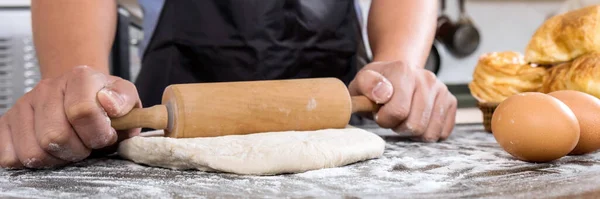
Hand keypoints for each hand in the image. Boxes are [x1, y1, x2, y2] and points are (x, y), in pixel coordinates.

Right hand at [0, 66, 140, 168]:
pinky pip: (10, 156)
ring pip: (33, 151)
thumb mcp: (125, 97)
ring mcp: (24, 104)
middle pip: (56, 136)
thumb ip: (125, 101)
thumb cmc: (103, 101)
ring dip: (56, 159)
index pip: (83, 111)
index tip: (106, 136)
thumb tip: (110, 104)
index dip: (98, 133)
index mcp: (80, 77)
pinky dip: (32, 161)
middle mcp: (48, 88)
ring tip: (69, 147)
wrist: (79, 92)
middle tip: (87, 145)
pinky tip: (49, 150)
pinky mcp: (6, 122)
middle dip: (78, 150)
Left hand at [348, 61, 456, 141]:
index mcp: (404, 70)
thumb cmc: (376, 85)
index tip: (379, 112)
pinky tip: (418, 120)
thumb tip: (384, 93)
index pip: (398, 111)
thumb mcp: (361, 83)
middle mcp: (427, 78)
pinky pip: (442, 133)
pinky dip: (427, 133)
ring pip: (429, 132)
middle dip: (399, 126)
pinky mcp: (451, 102)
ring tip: (404, 117)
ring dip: (413, 132)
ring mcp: (442, 90)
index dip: (384, 119)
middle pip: (415, 125)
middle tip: (392, 116)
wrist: (395, 77)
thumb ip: (366, 85)